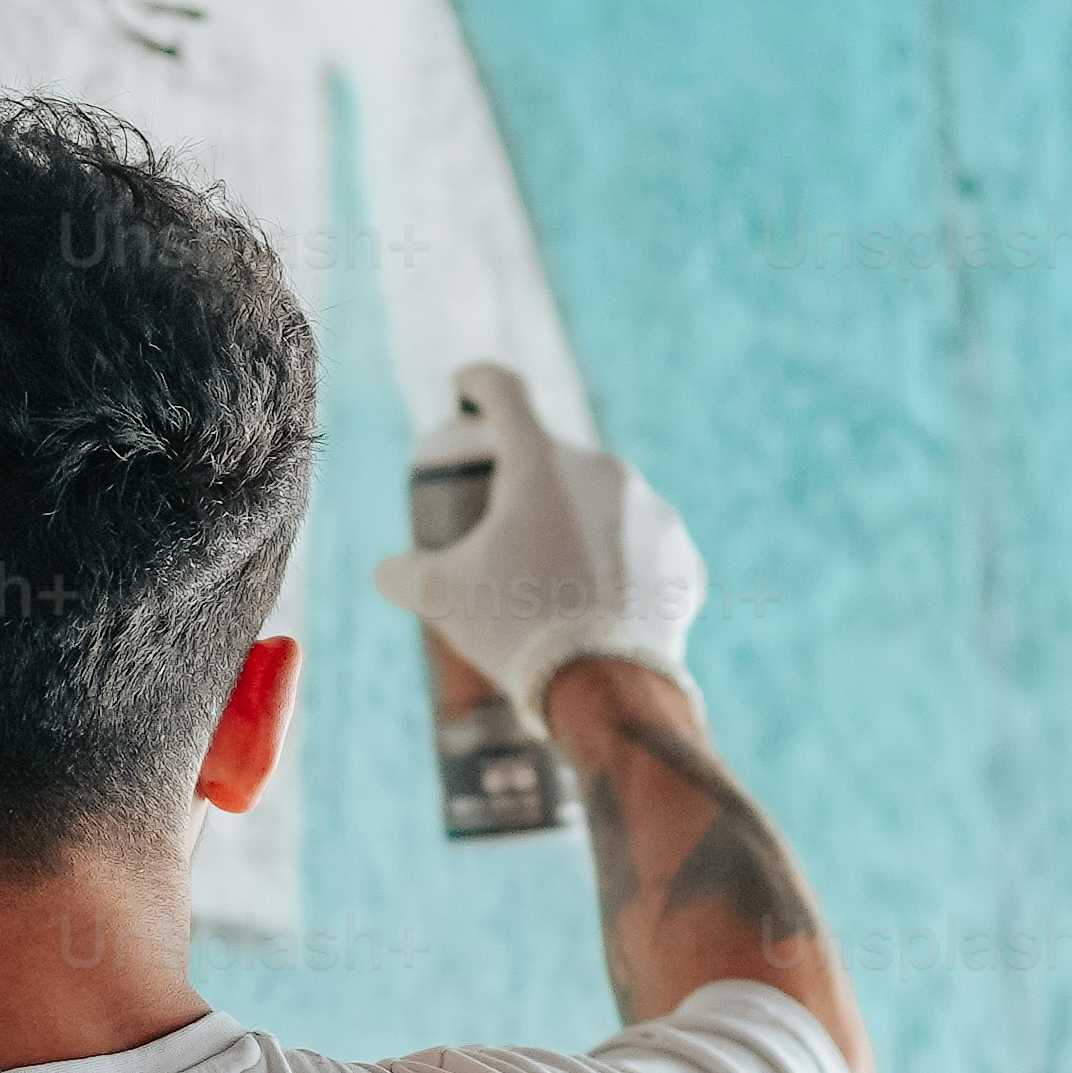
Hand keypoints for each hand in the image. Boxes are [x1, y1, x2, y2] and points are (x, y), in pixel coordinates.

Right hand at [367, 359, 703, 710]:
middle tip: (502, 522)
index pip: (505, 391)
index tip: (467, 387)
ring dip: (577, 528)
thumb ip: (403, 573)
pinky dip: (622, 567)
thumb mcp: (439, 598)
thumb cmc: (513, 627)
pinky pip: (644, 550)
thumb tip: (390, 572)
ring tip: (554, 581)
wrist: (603, 689)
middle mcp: (605, 472)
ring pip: (604, 506)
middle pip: (556, 458)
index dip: (479, 383)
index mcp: (541, 462)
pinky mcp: (681, 559)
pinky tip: (602, 601)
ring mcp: (653, 513)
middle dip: (528, 482)